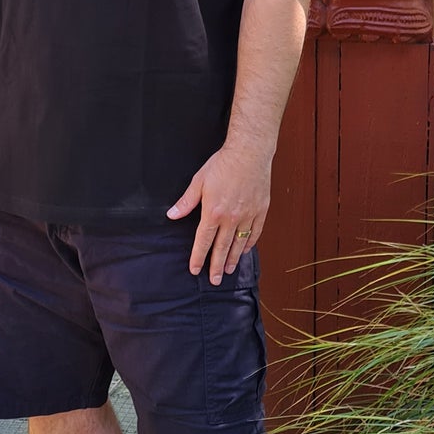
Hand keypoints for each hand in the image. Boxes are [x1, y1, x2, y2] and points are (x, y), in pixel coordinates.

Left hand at [167, 143, 271, 283]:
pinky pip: (255, 233)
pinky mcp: (260, 211)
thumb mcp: (199, 181)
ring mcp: (248, 216)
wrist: (250, 152)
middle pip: (222, 248)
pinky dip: (250, 244)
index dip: (198, 257)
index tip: (195, 270)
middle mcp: (231, 218)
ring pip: (239, 244)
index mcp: (213, 212)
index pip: (204, 241)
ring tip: (230, 270)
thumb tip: (172, 215)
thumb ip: (186, 202)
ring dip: (234, 259)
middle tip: (215, 281)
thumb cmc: (223, 164)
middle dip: (217, 266)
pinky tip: (245, 251)